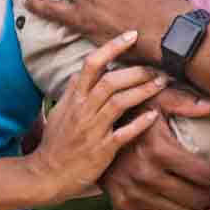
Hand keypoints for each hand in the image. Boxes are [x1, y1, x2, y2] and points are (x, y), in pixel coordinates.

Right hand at [26, 30, 165, 202]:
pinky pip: (123, 134)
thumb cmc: (56, 141)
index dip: (111, 47)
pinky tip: (154, 115)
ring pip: (119, 103)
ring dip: (142, 90)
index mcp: (74, 98)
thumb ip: (73, 90)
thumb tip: (82, 70)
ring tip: (161, 83)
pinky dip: (139, 123)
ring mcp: (92, 130)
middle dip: (137, 71)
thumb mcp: (60, 111)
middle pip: (110, 81)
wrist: (47, 174)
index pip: (91, 64)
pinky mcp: (101, 150)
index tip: (131, 35)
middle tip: (158, 66)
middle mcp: (83, 110)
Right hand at [100, 105, 209, 209]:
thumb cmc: (131, 115)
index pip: (205, 173)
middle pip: (197, 198)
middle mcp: (146, 175)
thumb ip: (182, 101)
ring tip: (203, 199)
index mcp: (158, 150)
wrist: (93, 136)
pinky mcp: (125, 208)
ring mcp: (135, 195)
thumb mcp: (154, 99)